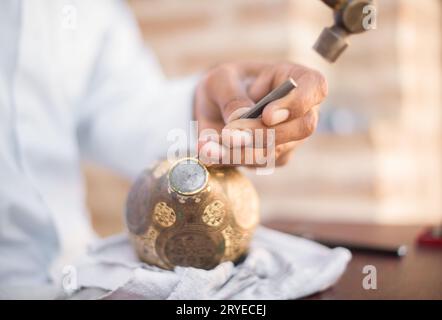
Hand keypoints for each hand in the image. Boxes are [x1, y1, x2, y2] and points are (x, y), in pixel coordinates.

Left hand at [194, 61, 327, 166]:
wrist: (213, 107)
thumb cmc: (225, 84)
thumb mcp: (220, 80)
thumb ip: (231, 96)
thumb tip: (241, 119)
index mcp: (295, 79)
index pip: (316, 88)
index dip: (297, 103)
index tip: (267, 114)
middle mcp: (301, 110)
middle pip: (302, 128)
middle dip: (264, 134)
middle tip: (229, 134)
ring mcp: (291, 136)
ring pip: (278, 151)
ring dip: (241, 152)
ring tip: (209, 146)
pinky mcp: (275, 157)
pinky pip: (259, 163)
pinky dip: (232, 159)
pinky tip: (210, 152)